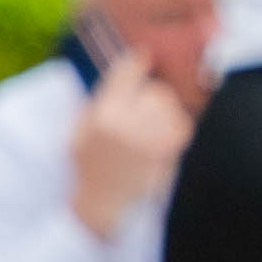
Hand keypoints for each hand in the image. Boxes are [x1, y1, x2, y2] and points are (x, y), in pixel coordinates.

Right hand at [73, 69, 192, 234]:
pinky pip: (184, 127)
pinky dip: (177, 130)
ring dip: (167, 115)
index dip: (136, 62)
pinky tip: (165, 141)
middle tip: (142, 114)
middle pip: (156, 91)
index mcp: (103, 116)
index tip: (144, 56)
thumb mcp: (77, 134)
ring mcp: (154, 139)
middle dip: (152, 98)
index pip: (126, 75)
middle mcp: (130, 124)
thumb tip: (121, 74)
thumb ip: (96, 103)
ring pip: (173, 108)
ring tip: (152, 131)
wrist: (104, 206)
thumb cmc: (89, 168)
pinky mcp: (172, 154)